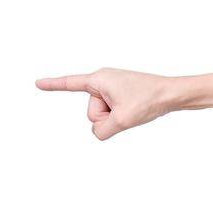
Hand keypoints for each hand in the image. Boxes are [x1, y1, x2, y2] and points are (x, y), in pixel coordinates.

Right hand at [35, 68, 212, 139]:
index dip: (52, 85)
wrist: (174, 94)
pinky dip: (121, 116)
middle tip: (129, 110)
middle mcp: (104, 81)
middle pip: (92, 112)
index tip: (37, 83)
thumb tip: (98, 132)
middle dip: (107, 118)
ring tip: (135, 109)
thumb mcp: (122, 120)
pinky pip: (113, 113)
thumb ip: (102, 130)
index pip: (70, 84)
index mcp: (99, 79)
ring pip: (103, 116)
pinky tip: (135, 110)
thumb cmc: (150, 100)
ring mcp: (113, 89)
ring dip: (117, 119)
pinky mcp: (122, 96)